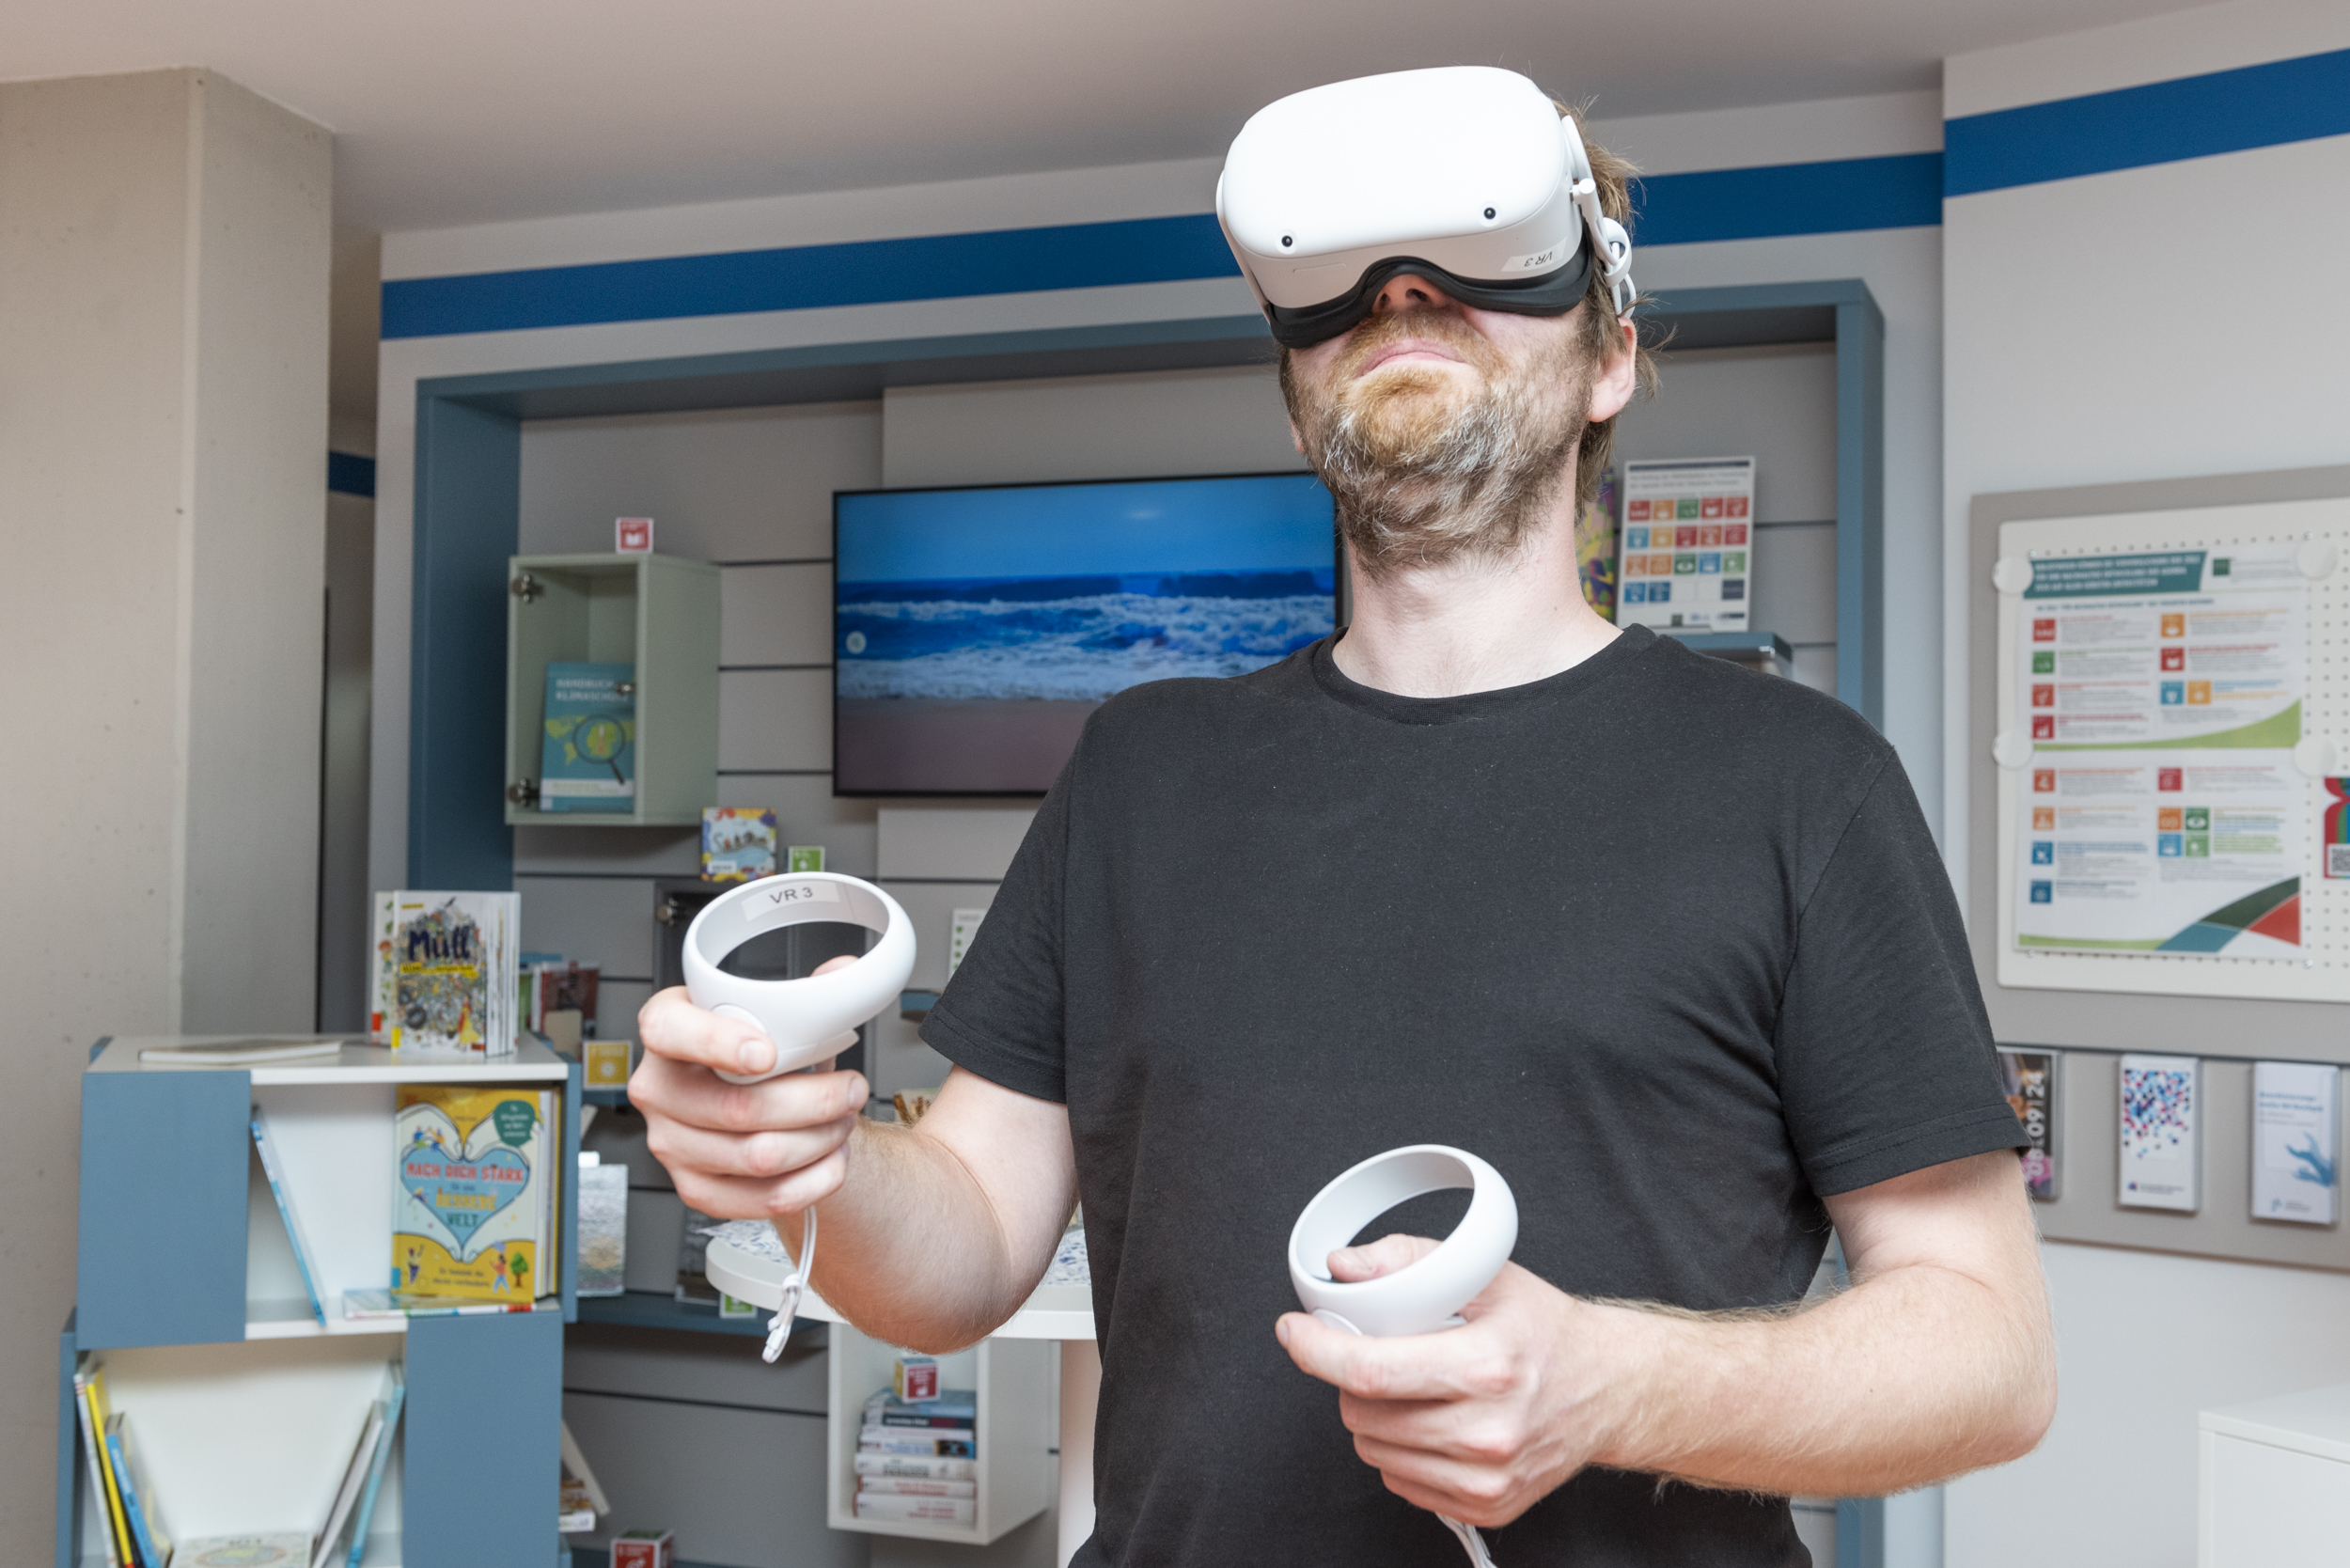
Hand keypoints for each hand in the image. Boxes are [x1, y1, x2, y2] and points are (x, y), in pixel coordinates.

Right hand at [631, 957, 868, 1221]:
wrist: (752, 1101)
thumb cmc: (755, 1053)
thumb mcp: (773, 1011)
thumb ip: (808, 991)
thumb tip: (843, 972)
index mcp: (667, 1028)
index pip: (669, 1031)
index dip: (717, 1042)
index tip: (767, 1052)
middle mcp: (658, 1089)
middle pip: (736, 1108)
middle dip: (815, 1100)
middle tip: (853, 1089)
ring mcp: (671, 1144)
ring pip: (758, 1156)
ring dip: (821, 1140)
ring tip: (845, 1121)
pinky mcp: (696, 1189)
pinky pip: (761, 1199)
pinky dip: (813, 1181)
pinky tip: (832, 1158)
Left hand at [1275, 1235, 1612, 1528]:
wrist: (1606, 1387)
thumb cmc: (1542, 1329)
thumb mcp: (1485, 1273)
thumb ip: (1407, 1259)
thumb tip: (1343, 1268)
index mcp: (1487, 1367)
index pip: (1373, 1371)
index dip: (1318, 1350)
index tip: (1294, 1331)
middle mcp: (1489, 1432)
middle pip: (1363, 1414)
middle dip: (1351, 1377)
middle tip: (1382, 1351)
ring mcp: (1487, 1478)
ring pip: (1373, 1450)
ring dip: (1373, 1415)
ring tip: (1416, 1386)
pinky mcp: (1485, 1506)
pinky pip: (1398, 1480)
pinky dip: (1398, 1449)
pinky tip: (1432, 1419)